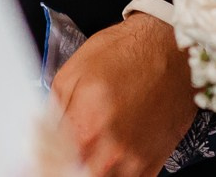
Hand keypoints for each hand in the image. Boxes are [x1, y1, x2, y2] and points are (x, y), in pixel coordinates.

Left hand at [50, 13, 196, 176]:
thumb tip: (40, 133)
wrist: (175, 51)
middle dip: (65, 166)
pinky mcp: (152, 165)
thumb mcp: (76, 69)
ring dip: (89, 170)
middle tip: (66, 152)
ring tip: (87, 154)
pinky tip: (109, 158)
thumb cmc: (127, 53)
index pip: (51, 162)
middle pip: (73, 176)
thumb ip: (53, 108)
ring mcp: (133, 162)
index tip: (41, 154)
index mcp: (85, 125)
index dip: (43, 158)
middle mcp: (110, 151)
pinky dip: (113, 174)